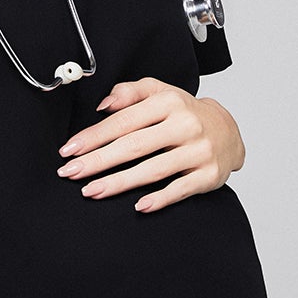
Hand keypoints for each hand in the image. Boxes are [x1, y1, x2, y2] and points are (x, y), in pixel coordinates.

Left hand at [57, 77, 244, 212]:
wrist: (229, 131)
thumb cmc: (184, 113)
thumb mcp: (160, 92)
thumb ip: (130, 92)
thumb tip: (103, 104)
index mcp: (169, 102)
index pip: (124, 120)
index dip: (94, 136)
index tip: (69, 149)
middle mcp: (185, 125)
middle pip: (134, 146)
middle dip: (98, 161)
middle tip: (70, 172)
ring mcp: (198, 151)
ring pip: (152, 170)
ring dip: (119, 183)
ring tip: (91, 191)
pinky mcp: (208, 175)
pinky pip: (180, 189)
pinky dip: (160, 199)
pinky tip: (139, 206)